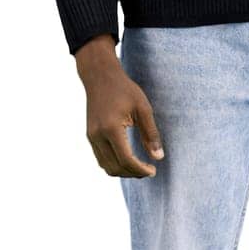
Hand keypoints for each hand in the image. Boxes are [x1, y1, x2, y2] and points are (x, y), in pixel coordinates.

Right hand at [77, 52, 165, 177]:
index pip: (126, 160)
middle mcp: (98, 136)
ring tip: (140, 167)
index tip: (153, 170)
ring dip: (123, 171)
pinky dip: (115, 164)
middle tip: (149, 170)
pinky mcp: (90, 136)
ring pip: (106, 167)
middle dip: (133, 173)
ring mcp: (91, 137)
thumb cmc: (124, 89)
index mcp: (111, 128)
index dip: (140, 170)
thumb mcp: (143, 108)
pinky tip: (128, 159)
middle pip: (115, 168)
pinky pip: (101, 159)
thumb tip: (158, 158)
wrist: (99, 76)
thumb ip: (151, 134)